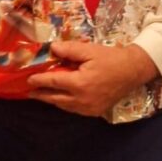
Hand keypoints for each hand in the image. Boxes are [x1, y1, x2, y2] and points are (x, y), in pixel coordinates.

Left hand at [26, 41, 157, 116]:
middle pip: (55, 98)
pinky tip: (59, 98)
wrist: (133, 71)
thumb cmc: (111, 58)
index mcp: (80, 83)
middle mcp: (82, 100)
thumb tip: (51, 48)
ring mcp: (89, 108)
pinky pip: (74, 109)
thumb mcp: (89, 50)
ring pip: (64, 106)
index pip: (53, 82)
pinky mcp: (94, 112)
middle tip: (28, 91)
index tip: (28, 79)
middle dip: (41, 94)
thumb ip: (69, 50)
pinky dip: (64, 104)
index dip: (39, 80)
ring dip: (52, 100)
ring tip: (40, 94)